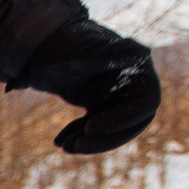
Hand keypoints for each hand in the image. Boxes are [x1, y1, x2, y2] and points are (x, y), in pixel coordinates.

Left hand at [17, 17, 158, 155]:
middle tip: (76, 146)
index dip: (122, 121)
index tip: (91, 126)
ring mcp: (115, 95)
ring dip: (90, 141)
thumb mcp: (88, 49)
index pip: (144, 105)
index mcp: (137, 69)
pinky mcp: (98, 104)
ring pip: (112, 130)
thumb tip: (142, 53)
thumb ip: (113, 53)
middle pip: (131, 123)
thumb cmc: (67, 42)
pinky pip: (95, 127)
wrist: (43, 43)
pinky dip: (79, 135)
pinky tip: (60, 141)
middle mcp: (131, 84)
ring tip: (65, 146)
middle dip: (104, 138)